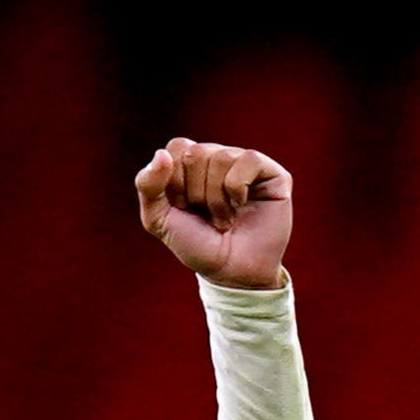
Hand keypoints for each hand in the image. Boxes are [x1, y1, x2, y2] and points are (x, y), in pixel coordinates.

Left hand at [135, 138, 289, 289]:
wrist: (230, 272)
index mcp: (191, 163)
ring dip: (216, 198)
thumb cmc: (197, 244)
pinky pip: (248, 160)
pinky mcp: (271, 172)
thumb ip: (148, 186)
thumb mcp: (158, 219)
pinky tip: (241, 206)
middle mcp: (219, 157)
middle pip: (196, 153)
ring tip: (223, 218)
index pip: (176, 148)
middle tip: (205, 214)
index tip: (183, 207)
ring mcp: (245, 163)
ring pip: (220, 158)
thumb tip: (161, 154)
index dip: (175, 182)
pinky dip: (237, 189)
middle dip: (194, 193)